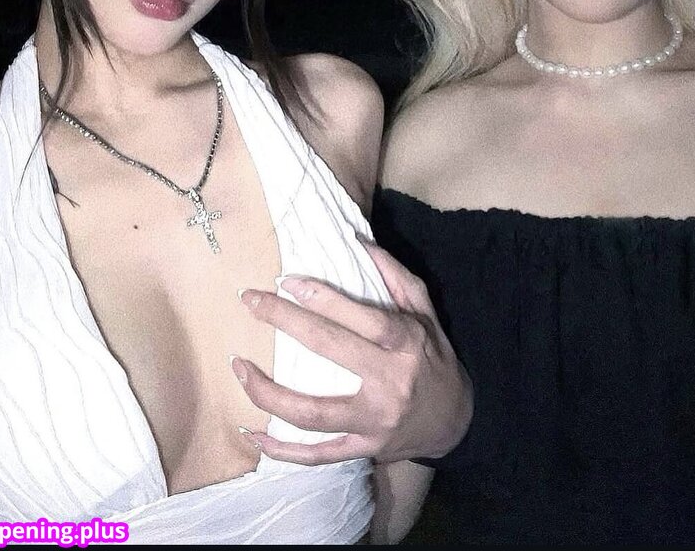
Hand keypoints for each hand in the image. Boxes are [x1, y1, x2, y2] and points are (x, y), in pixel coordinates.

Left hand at [231, 240, 472, 464]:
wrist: (456, 421)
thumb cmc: (433, 357)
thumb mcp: (425, 311)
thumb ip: (394, 275)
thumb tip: (358, 240)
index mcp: (405, 344)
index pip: (360, 317)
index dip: (322, 298)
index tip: (285, 282)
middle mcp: (390, 383)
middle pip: (329, 350)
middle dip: (283, 322)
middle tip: (250, 301)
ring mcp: (374, 422)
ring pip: (312, 413)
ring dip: (268, 392)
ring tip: (238, 367)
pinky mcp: (363, 449)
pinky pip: (316, 455)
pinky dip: (282, 450)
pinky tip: (253, 434)